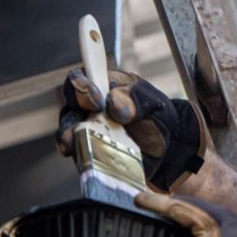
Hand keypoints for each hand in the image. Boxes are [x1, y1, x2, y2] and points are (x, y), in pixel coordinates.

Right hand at [57, 68, 205, 191]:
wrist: (168, 147)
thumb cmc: (158, 117)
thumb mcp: (153, 103)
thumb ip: (135, 98)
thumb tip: (113, 101)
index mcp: (105, 86)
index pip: (81, 78)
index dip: (81, 86)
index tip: (97, 100)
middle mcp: (91, 106)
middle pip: (69, 106)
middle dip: (71, 115)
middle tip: (82, 127)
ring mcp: (88, 129)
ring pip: (68, 130)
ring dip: (69, 137)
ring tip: (73, 145)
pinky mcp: (90, 150)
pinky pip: (78, 152)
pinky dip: (80, 155)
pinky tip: (85, 158)